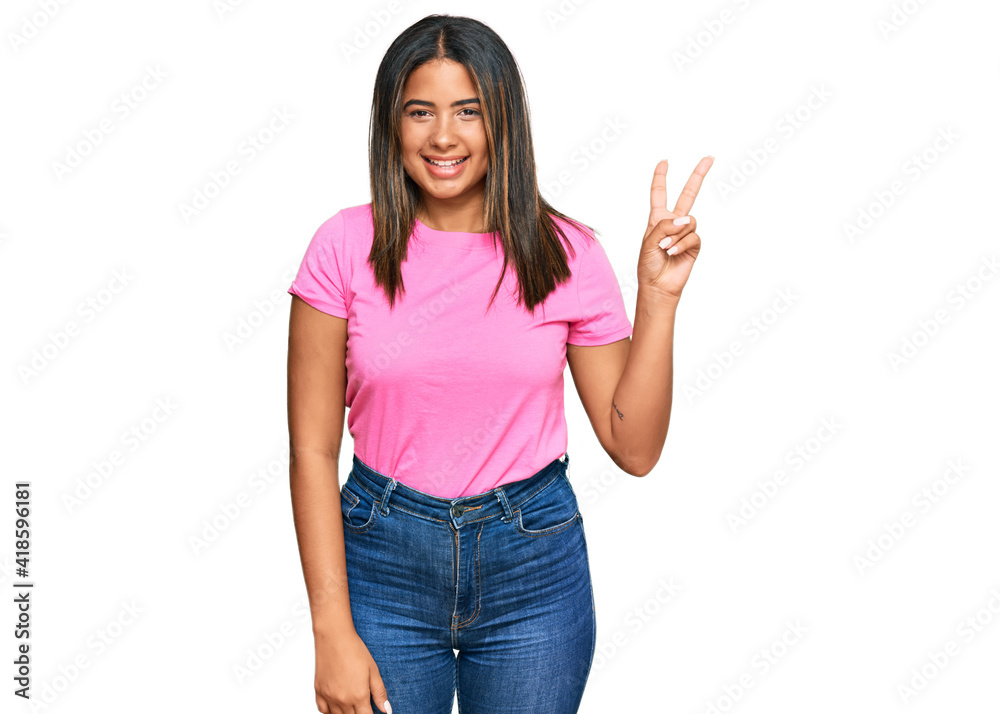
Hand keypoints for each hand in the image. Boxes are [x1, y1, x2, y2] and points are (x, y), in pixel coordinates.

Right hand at [314, 628, 390, 713]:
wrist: (334, 637)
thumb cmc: (354, 650)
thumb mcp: (373, 670)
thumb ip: (379, 692)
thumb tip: (387, 710)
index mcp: (359, 696)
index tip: (372, 711)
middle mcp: (342, 700)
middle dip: (359, 713)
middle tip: (362, 705)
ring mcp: (329, 697)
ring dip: (346, 713)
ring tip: (352, 704)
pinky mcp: (319, 692)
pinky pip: (323, 711)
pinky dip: (330, 712)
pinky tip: (337, 706)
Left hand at [637, 156, 712, 301]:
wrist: (657, 286)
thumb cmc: (648, 265)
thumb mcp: (648, 241)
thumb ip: (665, 226)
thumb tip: (685, 219)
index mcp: (658, 219)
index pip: (660, 194)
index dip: (661, 177)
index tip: (664, 162)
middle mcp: (674, 223)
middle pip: (688, 194)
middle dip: (698, 176)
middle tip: (709, 158)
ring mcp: (685, 233)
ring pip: (689, 221)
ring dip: (675, 234)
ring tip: (664, 248)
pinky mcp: (694, 245)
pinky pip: (693, 236)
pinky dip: (681, 243)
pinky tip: (671, 252)